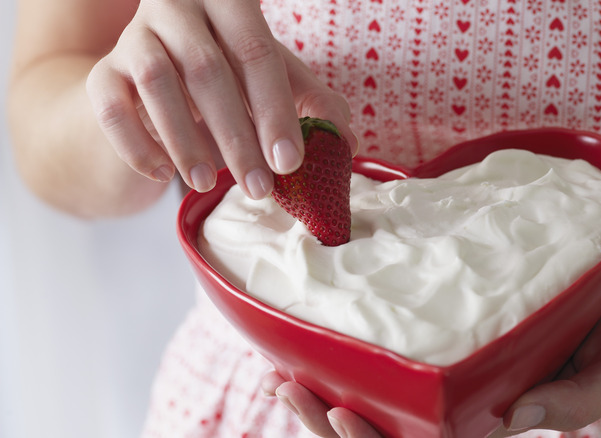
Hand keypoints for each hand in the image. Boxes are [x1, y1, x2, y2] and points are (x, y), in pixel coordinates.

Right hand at [86, 0, 356, 198]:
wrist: (152, 85)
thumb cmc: (225, 81)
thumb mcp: (268, 82)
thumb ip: (308, 101)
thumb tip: (347, 136)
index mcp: (228, 3)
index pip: (256, 52)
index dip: (276, 109)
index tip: (290, 162)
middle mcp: (178, 9)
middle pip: (207, 69)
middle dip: (237, 136)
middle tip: (259, 187)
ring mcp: (134, 37)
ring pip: (157, 82)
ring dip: (186, 140)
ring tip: (207, 183)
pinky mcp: (101, 72)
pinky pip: (110, 106)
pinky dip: (137, 144)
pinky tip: (162, 174)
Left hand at [261, 283, 600, 436]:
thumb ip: (569, 405)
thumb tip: (515, 422)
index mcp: (497, 432)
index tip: (340, 413)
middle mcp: (470, 419)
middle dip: (333, 426)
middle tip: (288, 389)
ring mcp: (460, 395)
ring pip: (387, 414)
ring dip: (333, 402)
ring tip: (288, 377)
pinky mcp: (460, 363)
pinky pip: (404, 377)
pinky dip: (362, 370)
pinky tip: (326, 352)